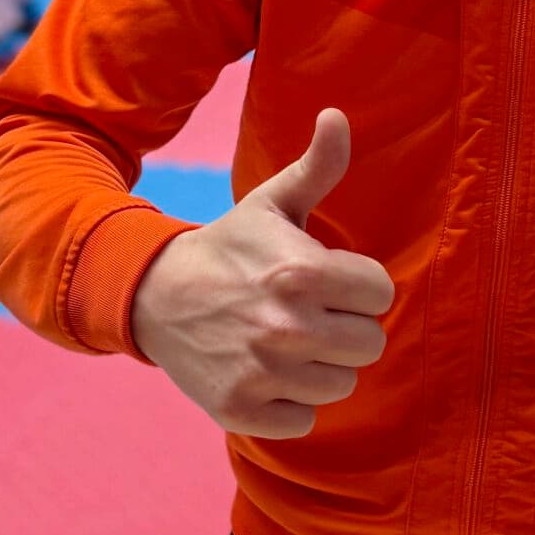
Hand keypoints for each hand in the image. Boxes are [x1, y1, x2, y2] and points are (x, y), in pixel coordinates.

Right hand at [131, 107, 392, 438]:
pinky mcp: (242, 410)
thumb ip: (317, 167)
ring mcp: (263, 372)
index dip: (357, 287)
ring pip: (341, 385)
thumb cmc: (229, 248)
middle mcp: (286, 326)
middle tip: (309, 314)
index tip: (328, 281)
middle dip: (345, 328)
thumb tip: (338, 115)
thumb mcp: (271, 203)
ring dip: (320, 366)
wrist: (154, 295)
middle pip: (369, 344)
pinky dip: (290, 402)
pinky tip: (266, 372)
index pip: (380, 295)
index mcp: (302, 272)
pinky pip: (304, 419)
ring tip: (287, 341)